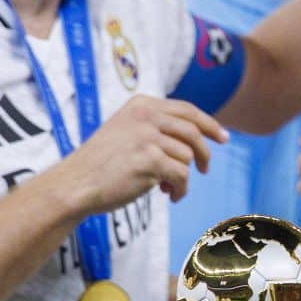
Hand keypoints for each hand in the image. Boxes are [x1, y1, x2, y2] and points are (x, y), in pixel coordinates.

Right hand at [55, 95, 226, 211]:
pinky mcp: (149, 160)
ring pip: (187, 157)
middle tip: (205, 170)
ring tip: (168, 188)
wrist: (77, 183)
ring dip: (183, 177)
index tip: (223, 138)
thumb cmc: (103, 164)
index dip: (209, 124)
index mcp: (141, 105)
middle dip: (204, 153)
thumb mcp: (127, 132)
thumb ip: (156, 128)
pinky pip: (182, 177)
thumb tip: (196, 138)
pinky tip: (168, 195)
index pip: (187, 110)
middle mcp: (145, 116)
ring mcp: (147, 136)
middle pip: (194, 132)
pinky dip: (180, 190)